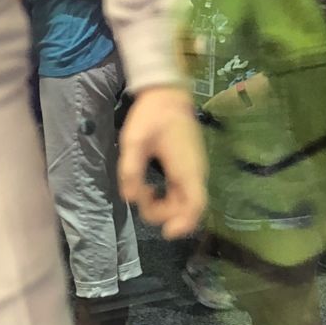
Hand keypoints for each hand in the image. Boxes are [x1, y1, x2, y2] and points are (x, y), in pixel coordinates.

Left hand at [118, 85, 206, 237]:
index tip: (166, 232)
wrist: (167, 92)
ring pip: (185, 201)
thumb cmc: (152, 114)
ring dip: (164, 205)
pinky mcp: (188, 167)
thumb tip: (129, 197)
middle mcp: (195, 173)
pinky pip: (182, 192)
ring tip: (142, 190)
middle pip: (188, 208)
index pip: (195, 205)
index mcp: (187, 168)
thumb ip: (130, 170)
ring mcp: (194, 170)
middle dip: (163, 213)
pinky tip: (150, 188)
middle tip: (140, 196)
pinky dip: (167, 198)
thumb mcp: (134, 141)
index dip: (184, 223)